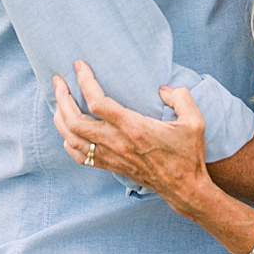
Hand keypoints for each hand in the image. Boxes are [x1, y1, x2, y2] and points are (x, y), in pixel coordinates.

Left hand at [53, 61, 211, 213]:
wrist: (184, 187)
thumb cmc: (188, 154)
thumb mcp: (195, 121)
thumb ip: (180, 97)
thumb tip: (163, 89)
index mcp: (134, 127)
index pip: (98, 102)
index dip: (85, 82)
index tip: (79, 66)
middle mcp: (117, 142)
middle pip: (74, 120)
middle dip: (62, 98)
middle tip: (58, 81)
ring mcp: (111, 156)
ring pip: (71, 138)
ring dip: (60, 118)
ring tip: (59, 101)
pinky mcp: (110, 166)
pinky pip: (78, 155)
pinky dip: (67, 140)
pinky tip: (68, 130)